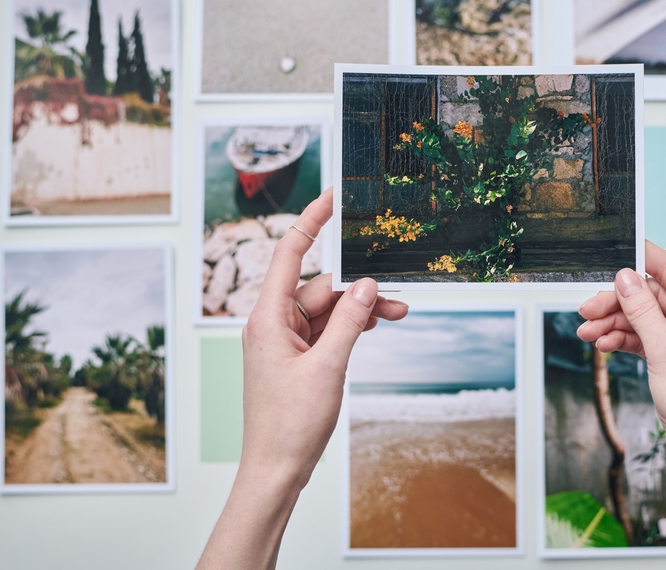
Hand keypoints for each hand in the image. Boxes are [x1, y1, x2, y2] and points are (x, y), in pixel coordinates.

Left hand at [197, 188, 407, 569]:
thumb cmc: (290, 423)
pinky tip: (375, 328)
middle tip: (398, 298)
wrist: (276, 469)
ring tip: (398, 317)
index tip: (332, 196)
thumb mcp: (328, 366)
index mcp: (267, 318)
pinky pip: (325, 330)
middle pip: (320, 287)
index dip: (311, 221)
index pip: (290, 254)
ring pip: (328, 311)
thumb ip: (348, 321)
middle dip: (359, 290)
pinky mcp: (296, 358)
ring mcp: (284, 342)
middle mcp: (272, 323)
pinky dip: (349, 328)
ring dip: (359, 312)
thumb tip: (366, 284)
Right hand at [576, 241, 665, 482]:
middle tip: (587, 310)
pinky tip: (604, 345)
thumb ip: (642, 311)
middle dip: (619, 304)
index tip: (617, 249)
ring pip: (647, 320)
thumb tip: (625, 278)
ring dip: (616, 324)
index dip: (644, 260)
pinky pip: (648, 340)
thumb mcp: (664, 353)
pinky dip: (625, 341)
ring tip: (588, 333)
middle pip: (655, 298)